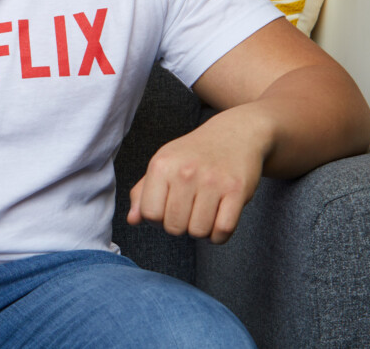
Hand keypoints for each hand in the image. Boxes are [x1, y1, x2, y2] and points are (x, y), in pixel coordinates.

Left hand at [125, 111, 265, 243]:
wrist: (235, 133)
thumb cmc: (194, 154)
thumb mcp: (163, 164)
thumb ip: (143, 193)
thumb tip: (132, 220)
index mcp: (162, 165)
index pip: (149, 214)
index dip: (157, 219)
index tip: (167, 209)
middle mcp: (185, 172)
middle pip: (174, 227)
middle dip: (180, 226)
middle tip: (187, 211)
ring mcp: (212, 181)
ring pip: (198, 232)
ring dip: (201, 231)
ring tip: (203, 214)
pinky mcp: (237, 190)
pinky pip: (223, 230)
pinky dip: (219, 235)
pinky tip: (217, 221)